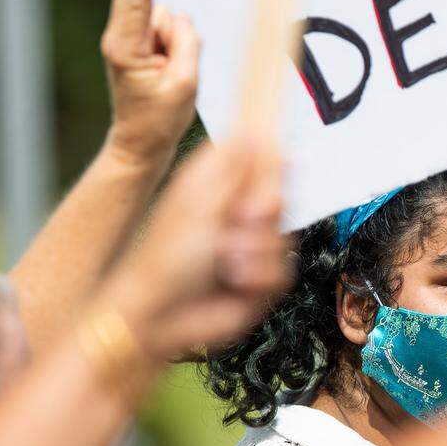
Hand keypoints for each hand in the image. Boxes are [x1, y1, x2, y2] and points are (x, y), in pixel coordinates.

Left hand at [101, 0, 200, 167]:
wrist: (141, 146)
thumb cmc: (158, 122)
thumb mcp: (185, 85)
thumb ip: (187, 44)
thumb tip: (184, 18)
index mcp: (125, 46)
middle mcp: (120, 38)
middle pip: (158, 9)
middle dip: (175, 33)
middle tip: (176, 66)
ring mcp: (128, 41)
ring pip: (166, 21)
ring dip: (177, 44)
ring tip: (173, 77)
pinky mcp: (137, 46)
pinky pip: (166, 33)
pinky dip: (175, 48)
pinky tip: (171, 74)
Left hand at [104, 139, 294, 360]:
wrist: (161, 317)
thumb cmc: (166, 258)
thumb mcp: (202, 202)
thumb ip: (236, 166)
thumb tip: (259, 129)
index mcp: (219, 184)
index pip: (257, 154)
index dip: (273, 151)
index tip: (285, 147)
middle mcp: (237, 211)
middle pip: (281, 195)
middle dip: (265, 213)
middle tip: (242, 218)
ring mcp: (251, 246)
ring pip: (285, 238)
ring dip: (256, 252)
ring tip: (226, 262)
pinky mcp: (261, 279)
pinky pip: (283, 271)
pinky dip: (258, 278)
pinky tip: (234, 282)